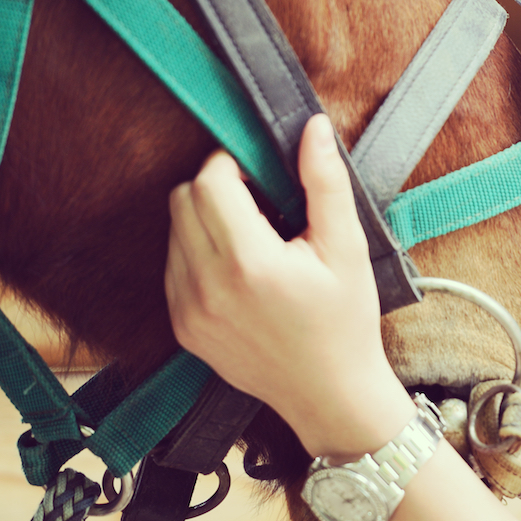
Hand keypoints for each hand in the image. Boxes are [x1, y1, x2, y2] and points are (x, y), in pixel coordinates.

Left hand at [166, 114, 413, 458]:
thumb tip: (313, 126)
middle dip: (217, 187)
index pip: (210, 181)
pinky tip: (241, 269)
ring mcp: (188, 310)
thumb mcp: (346, 247)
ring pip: (174, 230)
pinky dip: (199, 253)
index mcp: (249, 263)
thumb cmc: (345, 321)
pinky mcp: (183, 328)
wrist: (330, 394)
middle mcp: (207, 287)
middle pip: (183, 199)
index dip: (234, 164)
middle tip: (262, 203)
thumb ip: (324, 182)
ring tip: (254, 238)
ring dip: (205, 218)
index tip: (264, 175)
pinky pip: (174, 266)